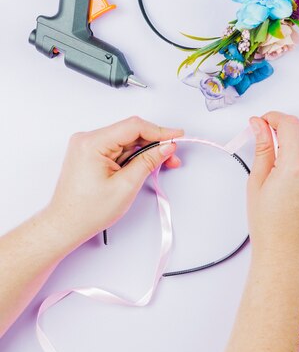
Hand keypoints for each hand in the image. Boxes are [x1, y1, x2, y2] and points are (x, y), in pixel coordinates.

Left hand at [45, 116, 183, 249]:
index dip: (159, 130)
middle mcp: (87, 139)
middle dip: (155, 143)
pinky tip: (145, 164)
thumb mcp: (126, 185)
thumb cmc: (87, 210)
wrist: (66, 224)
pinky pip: (118, 148)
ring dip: (146, 151)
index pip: (133, 127)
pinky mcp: (91, 153)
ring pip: (126, 141)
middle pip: (131, 132)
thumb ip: (148, 161)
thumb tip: (166, 146)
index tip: (177, 135)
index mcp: (92, 143)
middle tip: (172, 155)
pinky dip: (134, 155)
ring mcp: (88, 146)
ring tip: (162, 164)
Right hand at [247, 112, 298, 264]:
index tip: (263, 122)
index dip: (274, 118)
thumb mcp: (257, 183)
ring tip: (279, 164)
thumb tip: (259, 124)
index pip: (290, 124)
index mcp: (295, 168)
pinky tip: (292, 180)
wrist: (286, 254)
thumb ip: (262, 148)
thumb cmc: (268, 225)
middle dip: (286, 128)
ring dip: (297, 145)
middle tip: (268, 138)